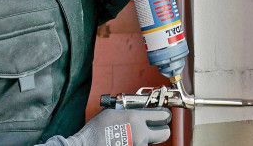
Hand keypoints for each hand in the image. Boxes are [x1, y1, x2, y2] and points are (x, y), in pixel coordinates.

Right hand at [40, 108, 170, 145]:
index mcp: (136, 118)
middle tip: (155, 128)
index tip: (163, 116)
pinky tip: (127, 141)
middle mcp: (141, 133)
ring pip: (151, 141)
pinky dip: (137, 143)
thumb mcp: (115, 111)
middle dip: (161, 130)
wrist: (87, 145)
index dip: (163, 115)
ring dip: (145, 138)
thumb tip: (142, 109)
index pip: (162, 115)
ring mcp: (138, 145)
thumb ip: (131, 110)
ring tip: (132, 136)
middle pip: (165, 133)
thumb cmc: (97, 128)